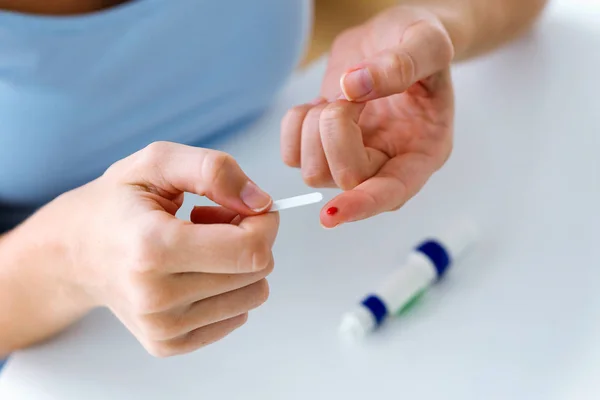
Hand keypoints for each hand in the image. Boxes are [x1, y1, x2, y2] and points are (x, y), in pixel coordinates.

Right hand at [41, 142, 278, 356]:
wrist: (74, 253)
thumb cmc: (116, 204)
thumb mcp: (157, 162)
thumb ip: (213, 170)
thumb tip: (261, 202)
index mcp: (152, 248)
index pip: (249, 249)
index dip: (264, 222)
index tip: (248, 205)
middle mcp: (156, 297)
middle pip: (257, 272)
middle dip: (250, 237)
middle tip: (214, 219)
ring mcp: (162, 327)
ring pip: (253, 295)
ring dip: (238, 263)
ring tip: (201, 245)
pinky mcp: (169, 344)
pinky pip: (236, 315)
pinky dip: (226, 288)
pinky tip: (194, 269)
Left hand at [281, 6, 454, 227]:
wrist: (394, 37)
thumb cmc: (419, 41)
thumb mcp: (427, 41)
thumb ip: (401, 64)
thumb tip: (355, 87)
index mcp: (422, 152)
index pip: (392, 193)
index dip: (363, 204)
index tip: (332, 214)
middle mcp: (387, 164)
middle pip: (345, 179)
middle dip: (336, 131)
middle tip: (352, 97)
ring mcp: (353, 159)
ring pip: (313, 172)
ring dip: (315, 128)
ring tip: (340, 98)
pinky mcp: (323, 148)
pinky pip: (291, 155)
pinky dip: (295, 126)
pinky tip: (319, 104)